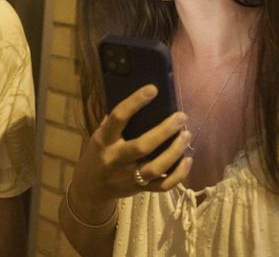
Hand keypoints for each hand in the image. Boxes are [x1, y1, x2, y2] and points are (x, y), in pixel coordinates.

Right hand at [68, 84, 192, 222]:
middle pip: (142, 146)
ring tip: (186, 135)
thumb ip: (114, 122)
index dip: (135, 102)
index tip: (153, 89)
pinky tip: (188, 160)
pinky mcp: (140, 190)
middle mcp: (115, 158)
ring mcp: (128, 177)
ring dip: (175, 151)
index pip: (118, 117)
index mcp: (103, 140)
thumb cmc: (97, 154)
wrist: (90, 189)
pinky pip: (163, 185)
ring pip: (156, 167)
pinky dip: (179, 174)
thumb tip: (138, 101)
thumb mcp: (98, 136)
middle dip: (164, 131)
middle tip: (181, 117)